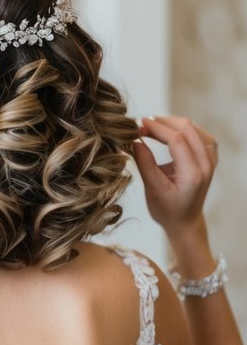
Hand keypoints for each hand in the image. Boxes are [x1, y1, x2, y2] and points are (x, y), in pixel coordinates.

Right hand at [132, 116, 216, 241]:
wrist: (185, 222)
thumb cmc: (167, 210)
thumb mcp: (153, 189)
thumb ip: (144, 163)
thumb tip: (133, 140)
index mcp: (193, 173)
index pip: (176, 139)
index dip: (156, 128)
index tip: (138, 125)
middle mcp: (206, 164)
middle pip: (187, 129)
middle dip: (163, 122)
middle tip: (142, 125)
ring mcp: (210, 160)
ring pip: (194, 129)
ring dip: (173, 123)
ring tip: (153, 127)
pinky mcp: (209, 158)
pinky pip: (200, 135)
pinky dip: (183, 129)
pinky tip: (170, 131)